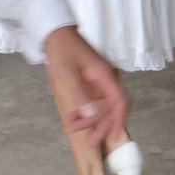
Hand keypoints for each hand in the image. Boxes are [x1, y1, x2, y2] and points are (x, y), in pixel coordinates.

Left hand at [43, 26, 127, 146]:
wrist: (54, 33)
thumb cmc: (61, 49)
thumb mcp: (66, 75)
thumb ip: (79, 96)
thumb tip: (91, 116)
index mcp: (105, 74)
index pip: (120, 101)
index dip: (119, 120)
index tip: (114, 135)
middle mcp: (108, 78)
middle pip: (113, 107)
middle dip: (102, 124)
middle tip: (89, 140)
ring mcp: (102, 80)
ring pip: (104, 106)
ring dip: (92, 120)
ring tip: (74, 127)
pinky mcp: (95, 82)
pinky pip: (96, 101)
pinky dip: (88, 112)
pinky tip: (76, 119)